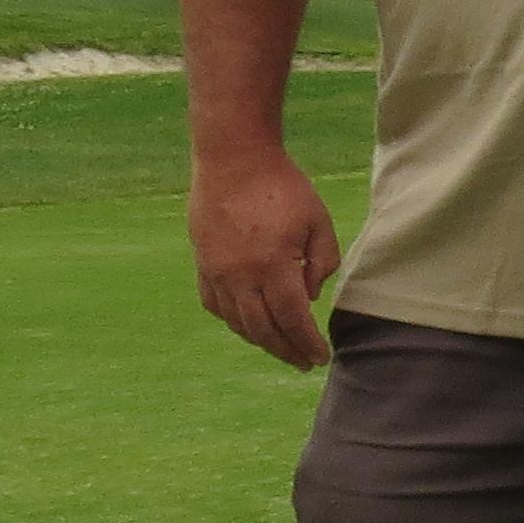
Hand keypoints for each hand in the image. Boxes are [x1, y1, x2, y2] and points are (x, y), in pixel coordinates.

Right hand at [192, 152, 341, 370]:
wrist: (233, 159)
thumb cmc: (283, 187)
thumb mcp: (318, 221)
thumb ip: (322, 263)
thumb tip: (309, 297)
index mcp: (272, 266)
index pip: (293, 320)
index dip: (307, 343)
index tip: (320, 358)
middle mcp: (240, 276)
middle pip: (263, 329)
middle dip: (285, 350)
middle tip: (302, 362)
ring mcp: (215, 271)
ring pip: (236, 321)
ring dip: (259, 340)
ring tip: (279, 346)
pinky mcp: (202, 262)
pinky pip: (214, 304)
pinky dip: (232, 319)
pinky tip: (246, 322)